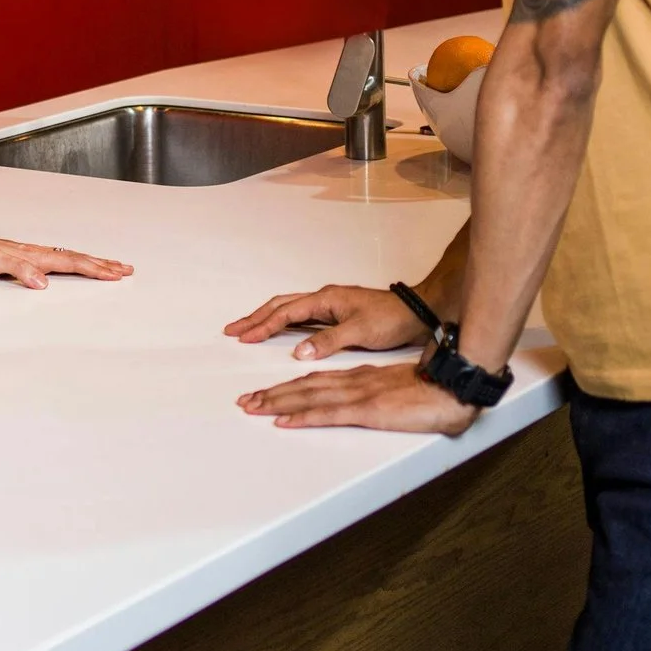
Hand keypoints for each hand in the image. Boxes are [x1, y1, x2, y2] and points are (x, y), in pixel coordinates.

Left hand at [0, 229, 130, 288]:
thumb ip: (19, 271)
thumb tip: (43, 282)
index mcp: (35, 257)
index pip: (71, 264)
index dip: (94, 270)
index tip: (115, 274)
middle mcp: (38, 254)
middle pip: (78, 259)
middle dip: (103, 264)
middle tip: (126, 269)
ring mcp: (35, 254)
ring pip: (72, 257)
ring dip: (94, 261)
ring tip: (112, 265)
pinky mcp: (29, 256)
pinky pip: (61, 259)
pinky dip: (77, 261)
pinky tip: (80, 263)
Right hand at [223, 283, 425, 359]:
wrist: (417, 313)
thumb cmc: (391, 319)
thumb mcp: (360, 332)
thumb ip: (327, 341)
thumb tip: (298, 351)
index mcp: (325, 299)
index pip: (286, 313)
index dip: (263, 326)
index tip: (243, 337)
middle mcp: (324, 298)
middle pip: (281, 306)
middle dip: (255, 318)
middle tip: (233, 330)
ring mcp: (330, 305)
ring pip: (290, 309)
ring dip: (267, 319)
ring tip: (248, 328)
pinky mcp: (336, 313)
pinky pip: (302, 316)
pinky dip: (284, 322)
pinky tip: (280, 330)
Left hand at [236, 360, 476, 433]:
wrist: (456, 387)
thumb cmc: (436, 390)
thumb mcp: (400, 391)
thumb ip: (381, 395)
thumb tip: (369, 404)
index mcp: (362, 377)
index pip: (317, 380)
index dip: (290, 386)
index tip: (268, 394)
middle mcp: (354, 382)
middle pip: (305, 386)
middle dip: (273, 394)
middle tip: (246, 402)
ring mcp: (359, 395)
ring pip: (308, 396)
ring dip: (277, 402)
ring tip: (253, 407)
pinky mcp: (368, 410)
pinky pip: (328, 413)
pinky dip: (302, 416)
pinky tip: (283, 421)